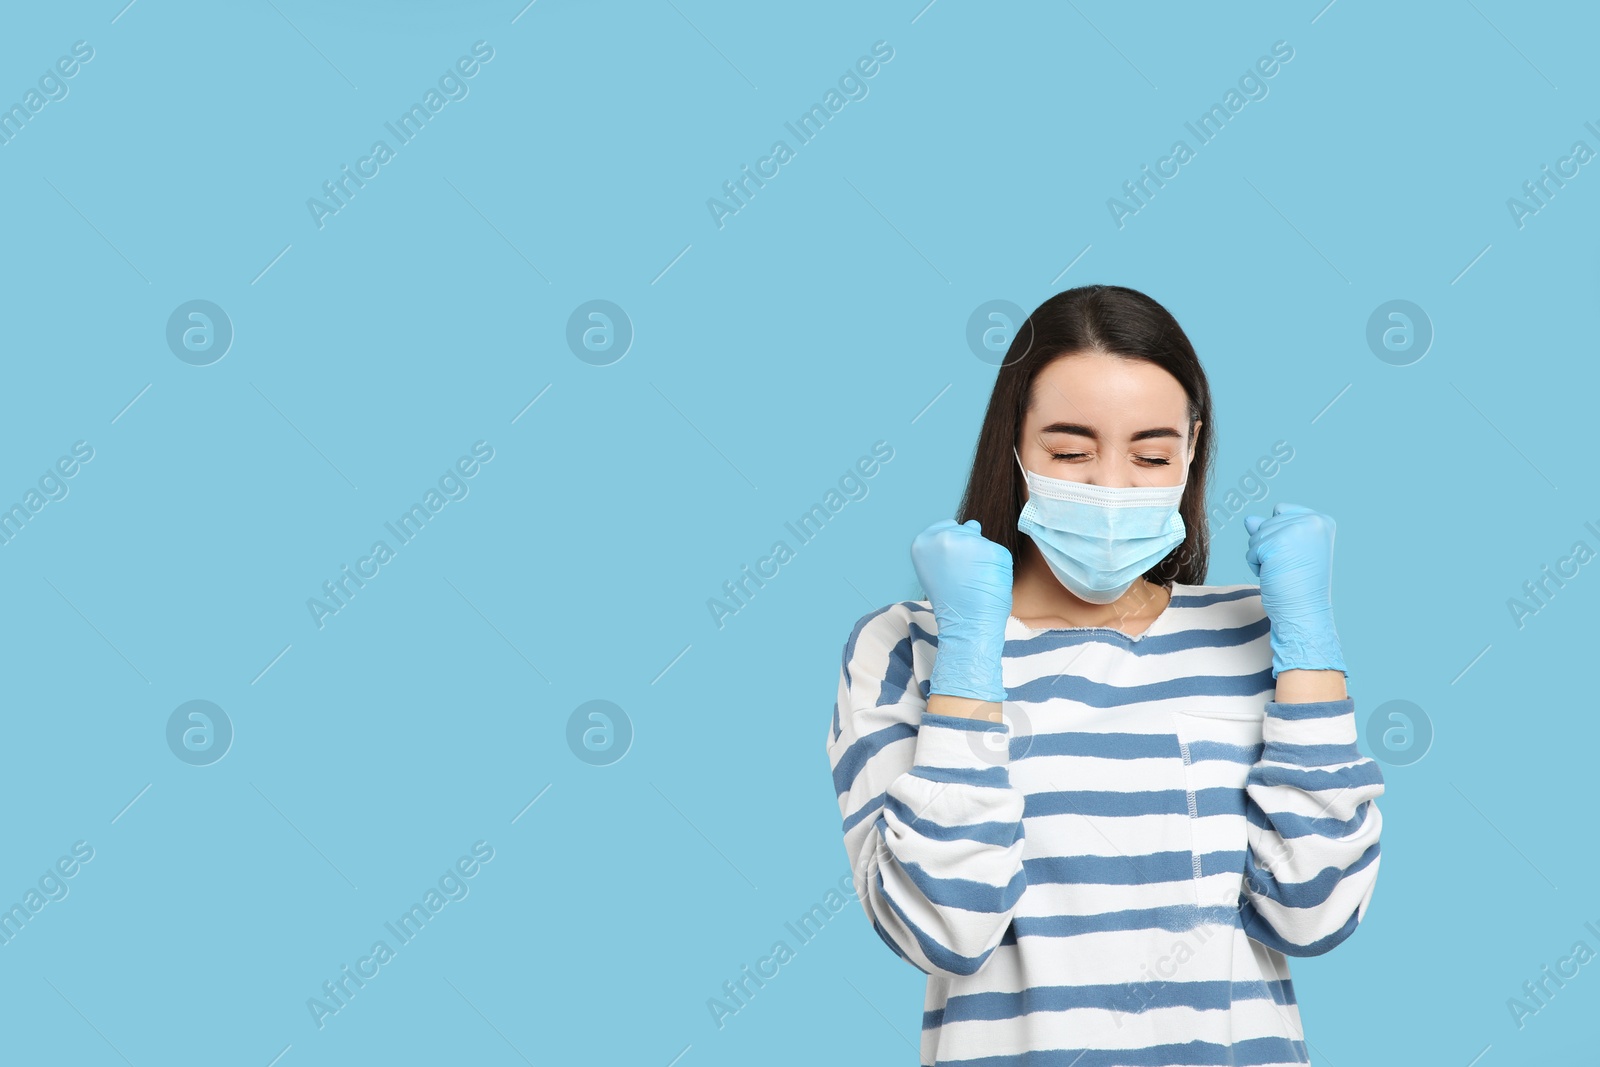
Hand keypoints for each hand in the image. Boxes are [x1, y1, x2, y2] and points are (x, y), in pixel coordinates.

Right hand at [911, 518, 1012, 702]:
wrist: (965, 626)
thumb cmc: (952, 601)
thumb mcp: (938, 568)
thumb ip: (948, 545)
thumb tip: (974, 523)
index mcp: (922, 542)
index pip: (946, 527)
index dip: (953, 549)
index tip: (951, 569)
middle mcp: (942, 537)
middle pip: (966, 531)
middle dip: (969, 552)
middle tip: (963, 579)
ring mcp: (967, 542)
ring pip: (983, 542)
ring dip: (984, 561)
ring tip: (975, 582)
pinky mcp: (991, 550)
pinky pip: (999, 553)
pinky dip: (998, 568)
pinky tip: (987, 583)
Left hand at [1244, 503, 1346, 676]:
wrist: (1304, 612)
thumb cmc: (1299, 585)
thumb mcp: (1288, 551)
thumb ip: (1270, 529)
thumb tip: (1249, 520)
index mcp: (1322, 521)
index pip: (1281, 510)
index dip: (1279, 535)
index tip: (1296, 557)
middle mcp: (1312, 521)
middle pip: (1267, 521)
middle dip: (1270, 546)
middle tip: (1290, 567)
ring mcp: (1295, 530)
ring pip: (1256, 534)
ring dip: (1262, 556)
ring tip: (1283, 572)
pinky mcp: (1276, 543)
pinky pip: (1251, 550)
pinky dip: (1255, 565)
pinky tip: (1274, 576)